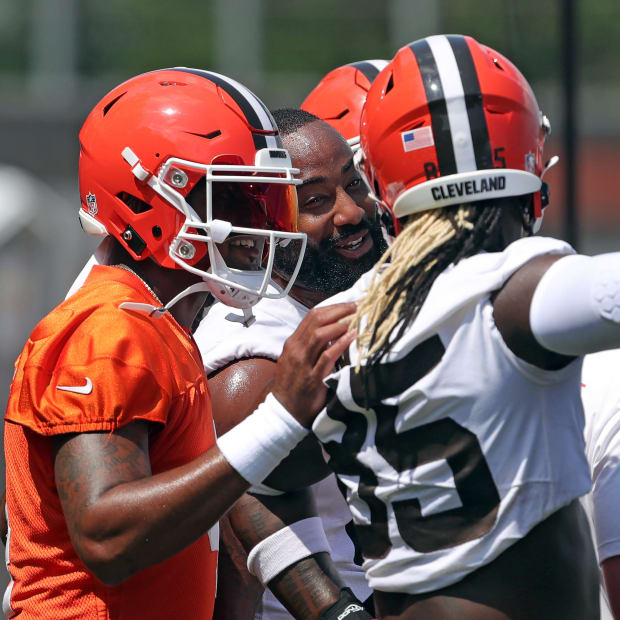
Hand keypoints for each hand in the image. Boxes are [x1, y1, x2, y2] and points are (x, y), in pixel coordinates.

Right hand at [273, 302, 355, 426]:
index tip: (350, 304)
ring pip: (319, 335)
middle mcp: (296, 349)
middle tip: (359, 306)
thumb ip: (311, 346)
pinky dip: (339, 345)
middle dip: (339, 310)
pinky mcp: (311, 379)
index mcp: (294, 343)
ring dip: (340, 324)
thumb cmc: (294, 385)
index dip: (333, 307)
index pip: (313, 316)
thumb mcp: (298, 360)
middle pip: (317, 320)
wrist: (283, 411)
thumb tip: (335, 332)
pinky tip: (352, 337)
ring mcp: (303, 363)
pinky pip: (326, 357)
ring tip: (357, 318)